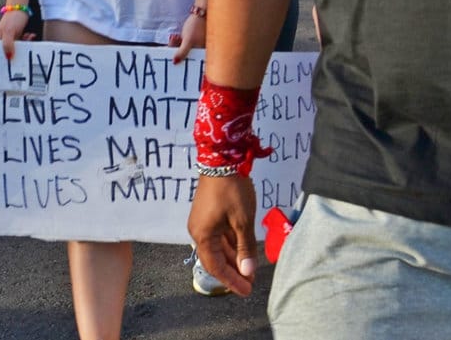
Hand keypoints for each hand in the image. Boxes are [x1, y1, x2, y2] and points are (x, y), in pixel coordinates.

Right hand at [0, 8, 29, 60]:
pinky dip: (28, 40)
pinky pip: (23, 42)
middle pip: (10, 53)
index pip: (0, 55)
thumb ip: (8, 45)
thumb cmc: (12, 18)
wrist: (20, 8)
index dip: (6, 60)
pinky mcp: (18, 36)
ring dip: (25, 44)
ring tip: (29, 37)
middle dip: (19, 52)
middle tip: (27, 51)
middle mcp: (3, 41)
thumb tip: (9, 58)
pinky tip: (31, 35)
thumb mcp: (9, 32)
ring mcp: (11, 39)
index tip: (15, 64)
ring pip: (18, 48)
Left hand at [170, 11, 205, 62]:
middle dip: (176, 49)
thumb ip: (182, 52)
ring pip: (184, 48)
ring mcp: (198, 43)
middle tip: (171, 42)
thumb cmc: (197, 27)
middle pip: (185, 54)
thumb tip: (175, 62)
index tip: (170, 55)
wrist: (201, 12)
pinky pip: (185, 42)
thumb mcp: (188, 41)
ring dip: (176, 44)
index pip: (188, 60)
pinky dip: (180, 40)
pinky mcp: (195, 38)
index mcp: (201, 52)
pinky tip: (176, 36)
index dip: (178, 59)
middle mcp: (201, 49)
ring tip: (174, 37)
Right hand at [189, 174, 260, 295]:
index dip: (232, 281)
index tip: (247, 291)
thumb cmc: (232, 190)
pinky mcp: (209, 214)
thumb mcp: (243, 220)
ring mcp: (203, 223)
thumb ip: (245, 247)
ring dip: (234, 258)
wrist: (223, 159)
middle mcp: (199, 232)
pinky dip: (232, 245)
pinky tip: (244, 251)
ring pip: (219, 248)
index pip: (217, 267)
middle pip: (216, 259)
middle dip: (234, 271)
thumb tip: (248, 271)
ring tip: (250, 269)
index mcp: (203, 236)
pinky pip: (220, 236)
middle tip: (251, 282)